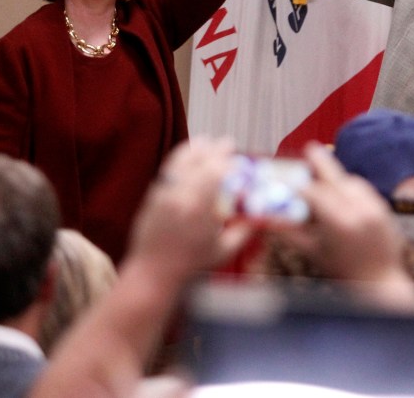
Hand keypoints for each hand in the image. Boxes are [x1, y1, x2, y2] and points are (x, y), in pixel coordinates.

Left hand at [128, 137, 251, 281]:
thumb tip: (260, 218)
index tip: (237, 156)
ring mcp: (163, 194)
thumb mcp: (223, 251)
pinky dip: (179, 159)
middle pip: (199, 162)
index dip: (227, 160)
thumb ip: (243, 232)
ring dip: (195, 148)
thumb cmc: (190, 265)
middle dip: (215, 150)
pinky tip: (187, 155)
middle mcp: (179, 196)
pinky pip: (168, 170)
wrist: (152, 272)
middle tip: (228, 142)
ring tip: (206, 140)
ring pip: (179, 162)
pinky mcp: (153, 196)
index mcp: (199, 208)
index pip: (214, 172)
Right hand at [269, 142, 413, 308]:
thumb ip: (290, 233)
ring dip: (337, 178)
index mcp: (338, 223)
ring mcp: (374, 208)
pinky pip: (365, 190)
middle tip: (310, 149)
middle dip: (321, 162)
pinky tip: (342, 194)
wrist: (381, 283)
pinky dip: (351, 188)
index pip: (314, 193)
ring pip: (352, 181)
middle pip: (336, 177)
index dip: (298, 183)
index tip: (286, 177)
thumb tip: (268, 220)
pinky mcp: (384, 209)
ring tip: (324, 181)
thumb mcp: (314, 253)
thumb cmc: (344, 272)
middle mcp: (359, 211)